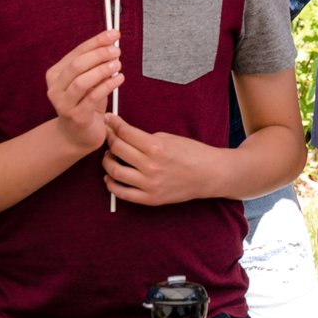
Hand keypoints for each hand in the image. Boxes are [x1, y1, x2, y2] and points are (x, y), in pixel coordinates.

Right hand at [45, 29, 120, 152]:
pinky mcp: (75, 117)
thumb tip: (112, 43)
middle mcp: (55, 88)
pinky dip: (107, 86)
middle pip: (76, 65)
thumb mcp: (88, 81)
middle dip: (98, 55)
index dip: (96, 42)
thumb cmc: (85, 103)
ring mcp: (63, 104)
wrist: (77, 135)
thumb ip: (95, 64)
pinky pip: (92, 98)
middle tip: (116, 51)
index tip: (114, 34)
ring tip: (117, 65)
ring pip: (82, 82)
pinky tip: (119, 79)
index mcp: (55, 74)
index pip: (76, 52)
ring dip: (102, 71)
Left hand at [102, 113, 228, 205]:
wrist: (209, 174)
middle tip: (109, 135)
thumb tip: (123, 134)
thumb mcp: (169, 138)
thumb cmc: (191, 153)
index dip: (113, 123)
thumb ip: (145, 138)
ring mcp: (150, 185)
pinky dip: (111, 185)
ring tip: (109, 156)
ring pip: (115, 172)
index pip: (125, 132)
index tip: (109, 119)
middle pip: (117, 149)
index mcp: (156, 147)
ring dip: (107, 161)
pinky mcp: (150, 199)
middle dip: (110, 139)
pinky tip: (110, 177)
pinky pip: (122, 193)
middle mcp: (151, 166)